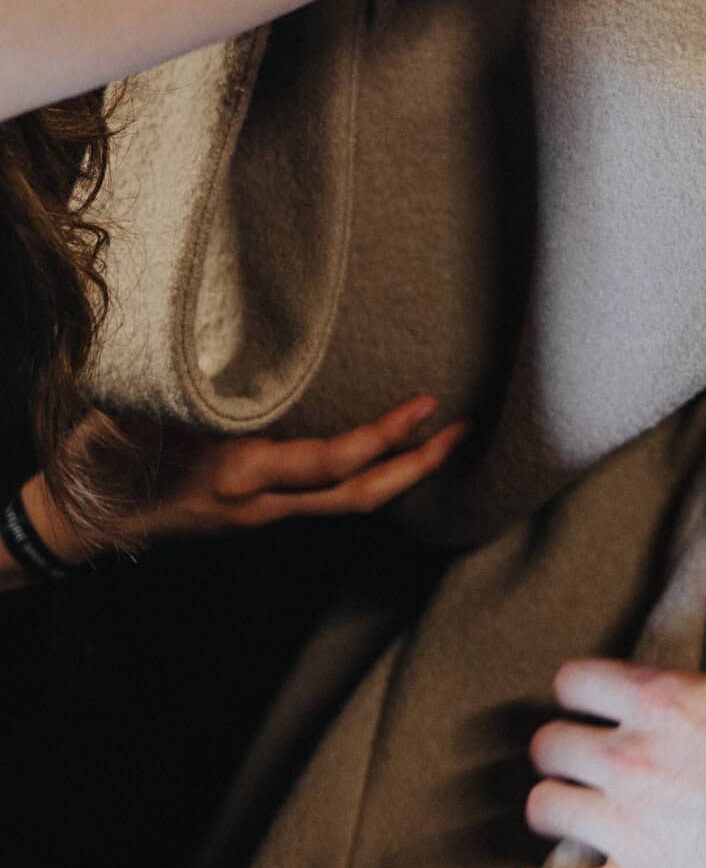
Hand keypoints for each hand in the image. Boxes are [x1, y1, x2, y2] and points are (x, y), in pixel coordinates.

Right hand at [31, 393, 467, 561]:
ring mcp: (261, 515)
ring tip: (441, 438)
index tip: (426, 405)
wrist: (80, 523)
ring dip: (398, 474)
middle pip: (358, 498)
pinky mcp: (257, 513)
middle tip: (463, 429)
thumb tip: (232, 345)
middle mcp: (261, 503)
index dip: (383, 437)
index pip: (331, 463)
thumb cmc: (108, 458)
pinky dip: (364, 477)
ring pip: (347, 505)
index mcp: (239, 474)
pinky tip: (386, 453)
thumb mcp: (148, 416)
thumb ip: (198, 391)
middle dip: (416, 467)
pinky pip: (325, 499)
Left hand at [514, 659, 705, 867]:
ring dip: (551, 810)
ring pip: (544, 809)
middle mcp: (632, 757)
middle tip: (574, 763)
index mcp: (665, 700)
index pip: (574, 681)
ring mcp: (628, 827)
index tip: (585, 705)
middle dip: (559, 751)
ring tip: (562, 816)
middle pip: (549, 745)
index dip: (577, 692)